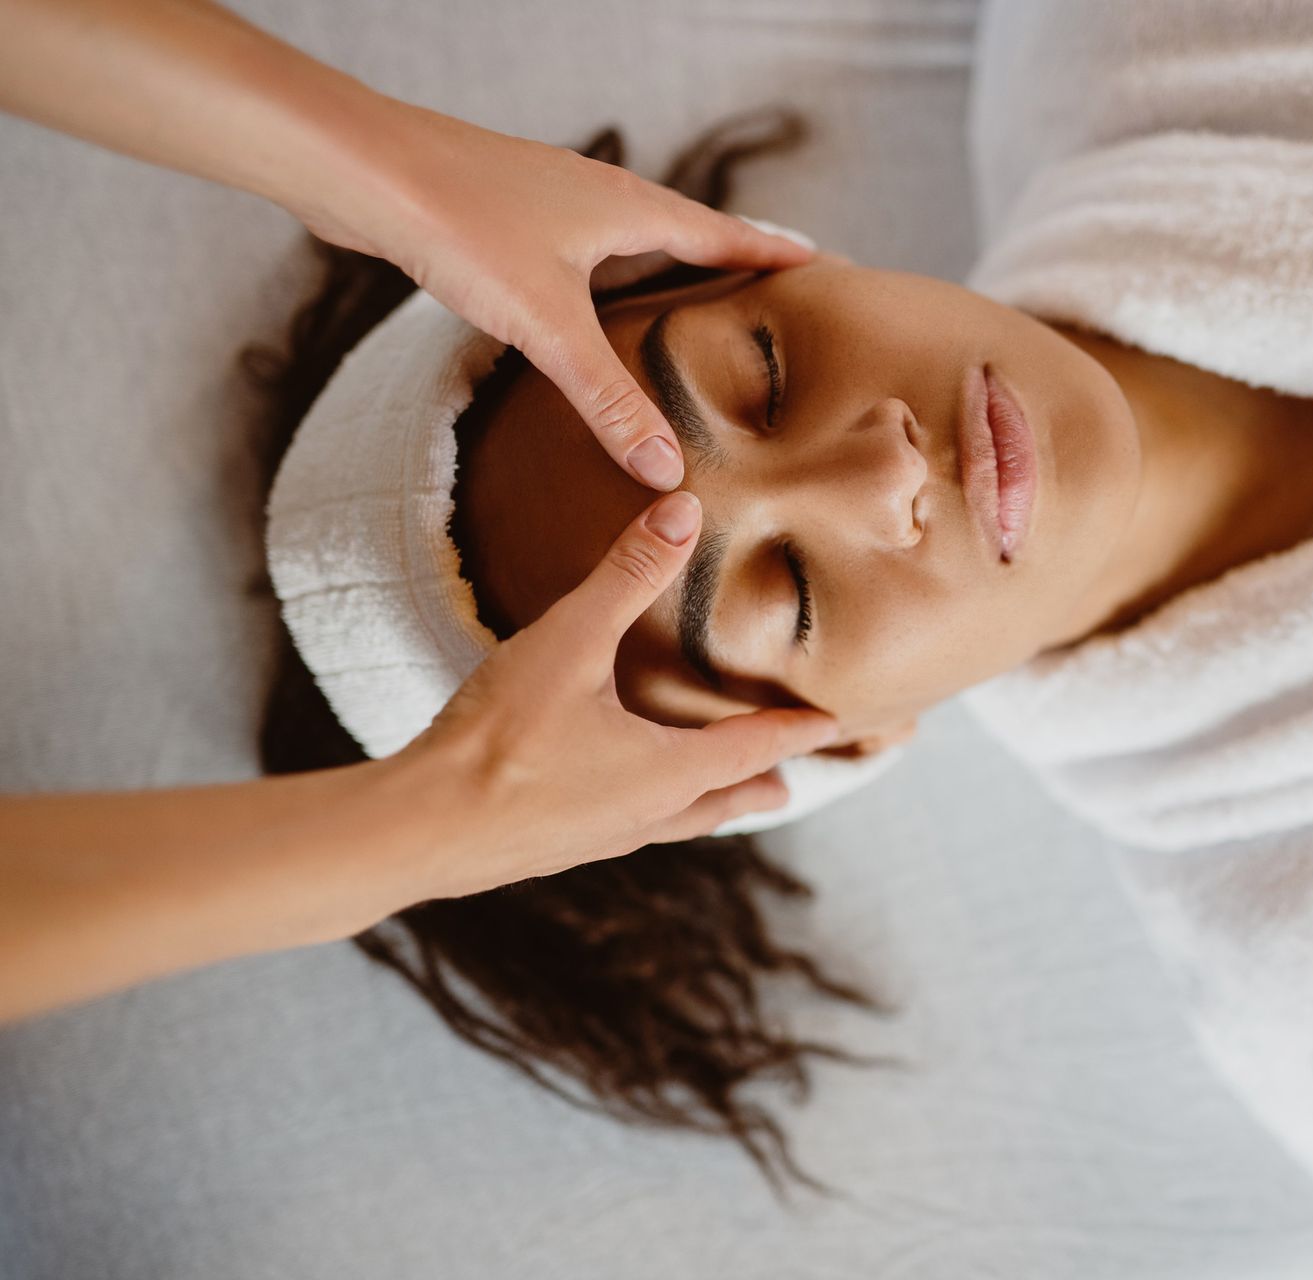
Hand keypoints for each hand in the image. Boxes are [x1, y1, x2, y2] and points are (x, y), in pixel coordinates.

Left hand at [295, 97, 812, 489]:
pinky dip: (604, 274)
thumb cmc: (459, 227)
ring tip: (688, 304)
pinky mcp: (504, 212)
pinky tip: (583, 305)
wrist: (360, 170)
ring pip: (626, 236)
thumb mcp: (548, 327)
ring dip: (662, 266)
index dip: (770, 254)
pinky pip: (578, 245)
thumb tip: (666, 469)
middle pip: (682, 229)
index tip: (818, 265)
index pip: (723, 234)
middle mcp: (597, 193)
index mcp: (628, 207)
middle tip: (764, 291)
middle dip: (726, 261)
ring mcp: (548, 198)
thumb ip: (608, 401)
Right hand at [398, 490, 839, 900]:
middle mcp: (647, 816)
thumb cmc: (499, 741)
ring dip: (706, 806)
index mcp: (669, 774)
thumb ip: (626, 574)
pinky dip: (651, 814)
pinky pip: (626, 830)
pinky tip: (619, 802)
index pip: (755, 747)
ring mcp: (601, 841)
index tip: (838, 726)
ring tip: (720, 798)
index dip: (798, 731)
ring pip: (676, 823)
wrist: (417, 831)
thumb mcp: (569, 643)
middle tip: (789, 783)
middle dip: (759, 785)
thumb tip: (683, 509)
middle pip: (723, 801)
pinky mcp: (556, 849)